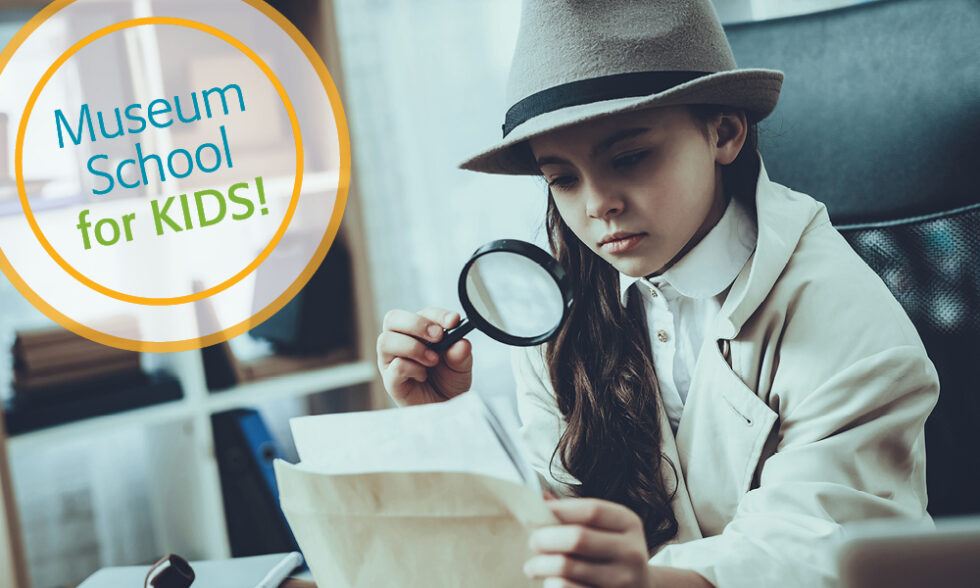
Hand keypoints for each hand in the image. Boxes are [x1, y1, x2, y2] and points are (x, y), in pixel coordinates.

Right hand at [376, 307, 471, 405]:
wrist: (445, 407)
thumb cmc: (448, 382)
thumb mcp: (461, 366)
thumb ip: (461, 353)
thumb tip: (462, 343)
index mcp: (418, 332)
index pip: (422, 313)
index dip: (437, 315)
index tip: (454, 321)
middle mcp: (400, 342)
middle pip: (393, 318)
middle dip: (417, 323)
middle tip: (438, 336)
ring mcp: (392, 361)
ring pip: (386, 340)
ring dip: (413, 347)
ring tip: (433, 360)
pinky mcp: (390, 381)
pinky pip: (394, 367)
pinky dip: (412, 368)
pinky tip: (423, 375)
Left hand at [525, 498, 650, 587]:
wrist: (641, 587)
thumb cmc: (612, 550)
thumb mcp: (604, 526)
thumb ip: (575, 512)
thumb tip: (540, 498)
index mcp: (629, 524)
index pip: (592, 511)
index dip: (560, 509)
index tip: (538, 511)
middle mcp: (631, 552)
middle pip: (577, 538)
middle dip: (545, 538)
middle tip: (532, 542)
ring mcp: (623, 580)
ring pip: (567, 568)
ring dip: (541, 565)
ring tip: (532, 566)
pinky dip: (552, 584)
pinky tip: (549, 581)